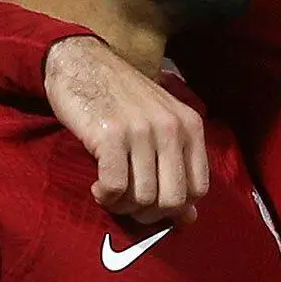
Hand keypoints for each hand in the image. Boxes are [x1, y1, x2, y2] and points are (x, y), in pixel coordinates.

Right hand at [44, 37, 206, 222]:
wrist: (81, 62)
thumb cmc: (120, 98)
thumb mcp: (158, 127)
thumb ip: (176, 167)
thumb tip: (189, 218)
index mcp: (190, 126)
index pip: (199, 189)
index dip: (176, 207)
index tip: (152, 204)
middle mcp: (172, 129)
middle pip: (173, 200)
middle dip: (149, 213)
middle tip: (128, 205)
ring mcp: (142, 131)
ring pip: (145, 197)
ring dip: (124, 206)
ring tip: (110, 194)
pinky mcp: (111, 136)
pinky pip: (116, 186)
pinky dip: (106, 196)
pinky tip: (98, 187)